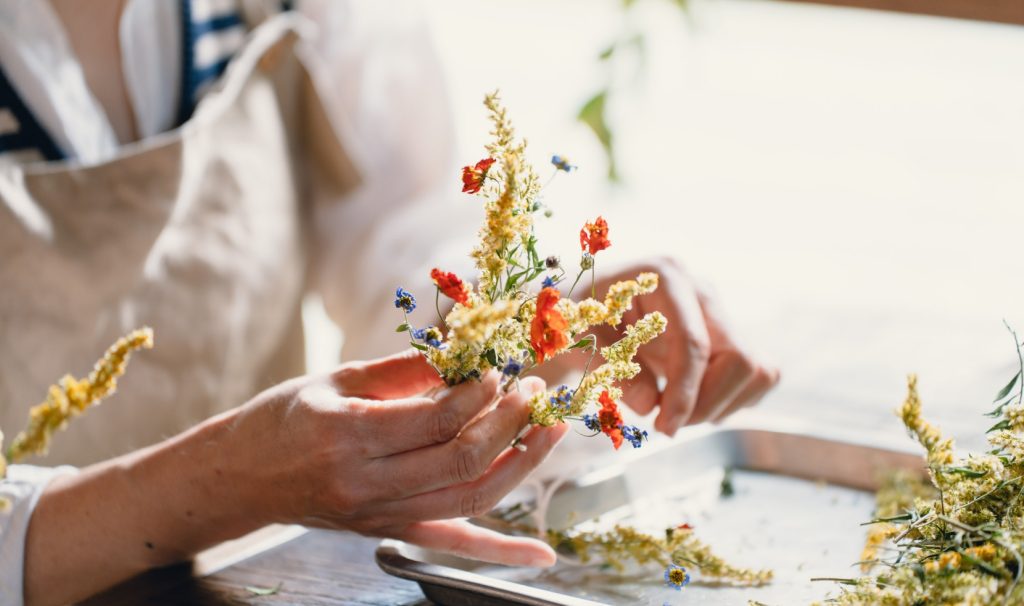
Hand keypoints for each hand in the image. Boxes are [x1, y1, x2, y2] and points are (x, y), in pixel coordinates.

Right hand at [223, 350, 567, 566]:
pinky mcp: (389, 533)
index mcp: (349, 436)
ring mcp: (380, 516)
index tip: (500, 368)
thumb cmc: (284, 418)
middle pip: (460, 460)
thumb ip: (403, 368)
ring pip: (469, 500)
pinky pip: (454, 544)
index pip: (436, 418)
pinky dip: (502, 552)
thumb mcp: (336, 379)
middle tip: (534, 390)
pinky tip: (542, 554)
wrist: (239, 478)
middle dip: (510, 422)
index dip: (479, 392)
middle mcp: (367, 484)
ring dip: (520, 465)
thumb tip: (464, 349)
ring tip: (549, 431)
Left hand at [584, 257, 778, 435]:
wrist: (582, 310)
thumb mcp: (579, 339)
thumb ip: (610, 367)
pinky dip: (732, 401)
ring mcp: (720, 312)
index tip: (665, 428)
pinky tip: (692, 403)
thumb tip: (650, 403)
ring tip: (673, 411)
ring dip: (720, 405)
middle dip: (706, 402)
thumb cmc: (576, 319)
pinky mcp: (729, 335)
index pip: (694, 343)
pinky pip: (758, 376)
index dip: (685, 393)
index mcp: (666, 276)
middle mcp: (702, 290)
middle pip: (740, 357)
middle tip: (664, 423)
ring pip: (757, 370)